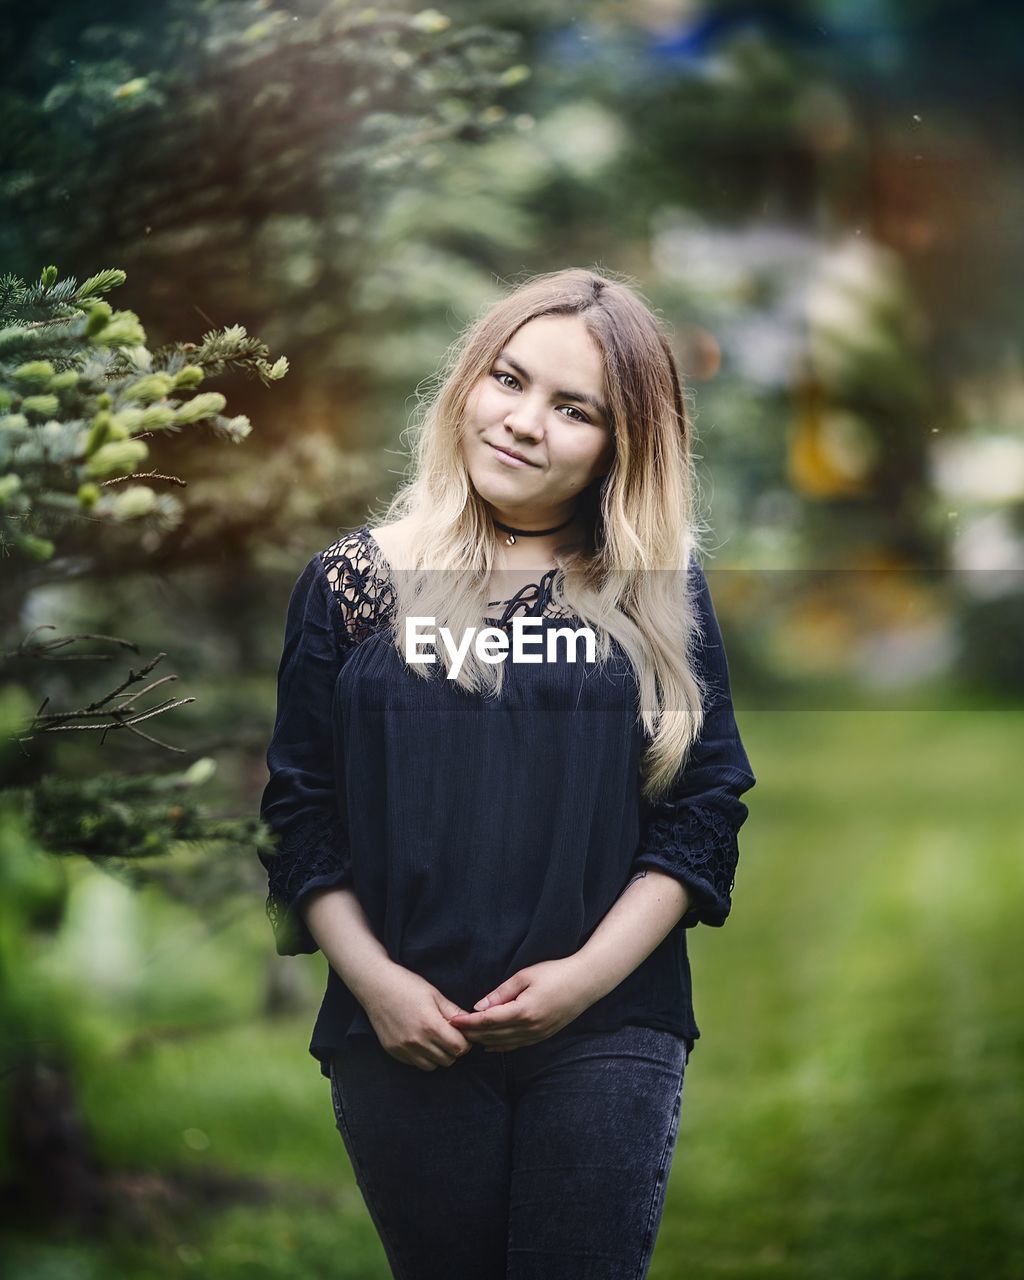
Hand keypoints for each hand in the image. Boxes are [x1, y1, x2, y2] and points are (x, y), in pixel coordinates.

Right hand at [362, 965, 474, 1070]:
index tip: (462, 1034)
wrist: (376, 986)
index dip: (465, 1042)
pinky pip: (415, 1063)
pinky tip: (420, 1040)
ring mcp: (404, 1049)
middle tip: (449, 1036)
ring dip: (438, 1055)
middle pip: (448, 1060)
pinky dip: (423, 1056)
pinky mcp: (394, 1051)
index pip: (459, 1048)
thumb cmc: (407, 985)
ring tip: (435, 1039)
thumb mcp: (435, 994)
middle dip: (453, 1049)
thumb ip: (453, 1012)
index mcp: (431, 1025)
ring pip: (432, 1066)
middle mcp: (417, 1041)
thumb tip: (471, 1023)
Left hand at [447, 957, 593, 1051]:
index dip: (468, 1022)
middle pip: (492, 1035)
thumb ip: (500, 993)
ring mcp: (537, 1035)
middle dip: (471, 1033)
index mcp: (523, 1011)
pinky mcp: (543, 1036)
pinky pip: (516, 1046)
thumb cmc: (555, 973)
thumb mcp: (525, 976)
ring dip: (483, 1040)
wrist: (585, 982)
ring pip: (503, 1044)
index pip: (487, 1021)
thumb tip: (478, 1007)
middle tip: (452, 1029)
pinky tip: (489, 1045)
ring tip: (466, 1036)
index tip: (452, 1020)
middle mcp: (529, 1028)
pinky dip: (500, 1046)